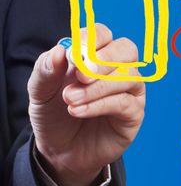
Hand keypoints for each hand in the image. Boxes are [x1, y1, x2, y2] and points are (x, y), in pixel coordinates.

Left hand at [28, 24, 145, 185]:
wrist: (60, 150)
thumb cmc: (54, 115)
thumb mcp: (40, 91)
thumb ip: (47, 69)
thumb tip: (60, 50)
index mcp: (96, 56)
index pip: (103, 34)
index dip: (91, 40)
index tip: (73, 55)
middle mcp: (118, 69)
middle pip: (127, 50)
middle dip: (105, 59)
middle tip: (81, 75)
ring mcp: (130, 91)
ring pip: (128, 76)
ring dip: (97, 87)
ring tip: (70, 100)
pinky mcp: (135, 113)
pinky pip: (125, 102)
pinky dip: (100, 105)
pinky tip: (79, 111)